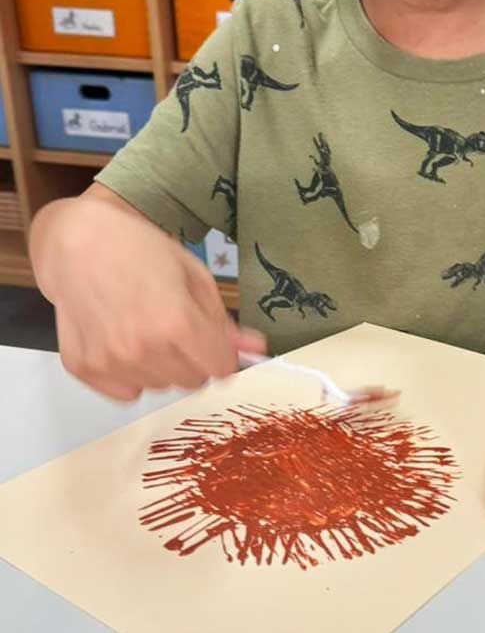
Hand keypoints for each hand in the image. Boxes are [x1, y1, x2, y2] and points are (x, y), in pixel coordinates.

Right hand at [31, 188, 266, 401]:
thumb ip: (224, 321)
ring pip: (160, 387)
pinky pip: (126, 390)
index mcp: (175, 324)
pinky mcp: (84, 369)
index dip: (222, 352)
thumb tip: (257, 350)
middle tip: (177, 325)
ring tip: (146, 326)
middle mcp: (141, 350)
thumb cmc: (140, 250)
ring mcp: (109, 362)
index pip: (221, 368)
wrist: (79, 242)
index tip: (213, 338)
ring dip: (162, 365)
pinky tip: (123, 338)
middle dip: (194, 358)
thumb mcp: (195, 276)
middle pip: (193, 381)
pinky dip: (131, 372)